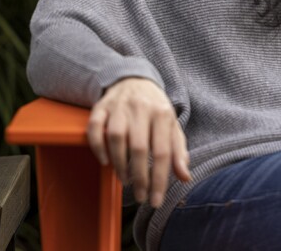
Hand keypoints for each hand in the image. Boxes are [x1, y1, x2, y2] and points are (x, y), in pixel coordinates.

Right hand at [87, 76, 191, 207]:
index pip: (162, 152)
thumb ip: (178, 151)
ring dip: (120, 164)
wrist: (134, 79)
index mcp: (163, 114)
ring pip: (117, 138)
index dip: (159, 179)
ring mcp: (120, 107)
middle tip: (140, 196)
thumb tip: (185, 177)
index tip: (155, 200)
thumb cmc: (155, 109)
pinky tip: (105, 161)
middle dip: (140, 177)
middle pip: (139, 148)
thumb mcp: (171, 126)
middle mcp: (141, 108)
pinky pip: (95, 128)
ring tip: (125, 180)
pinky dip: (98, 146)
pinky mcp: (101, 107)